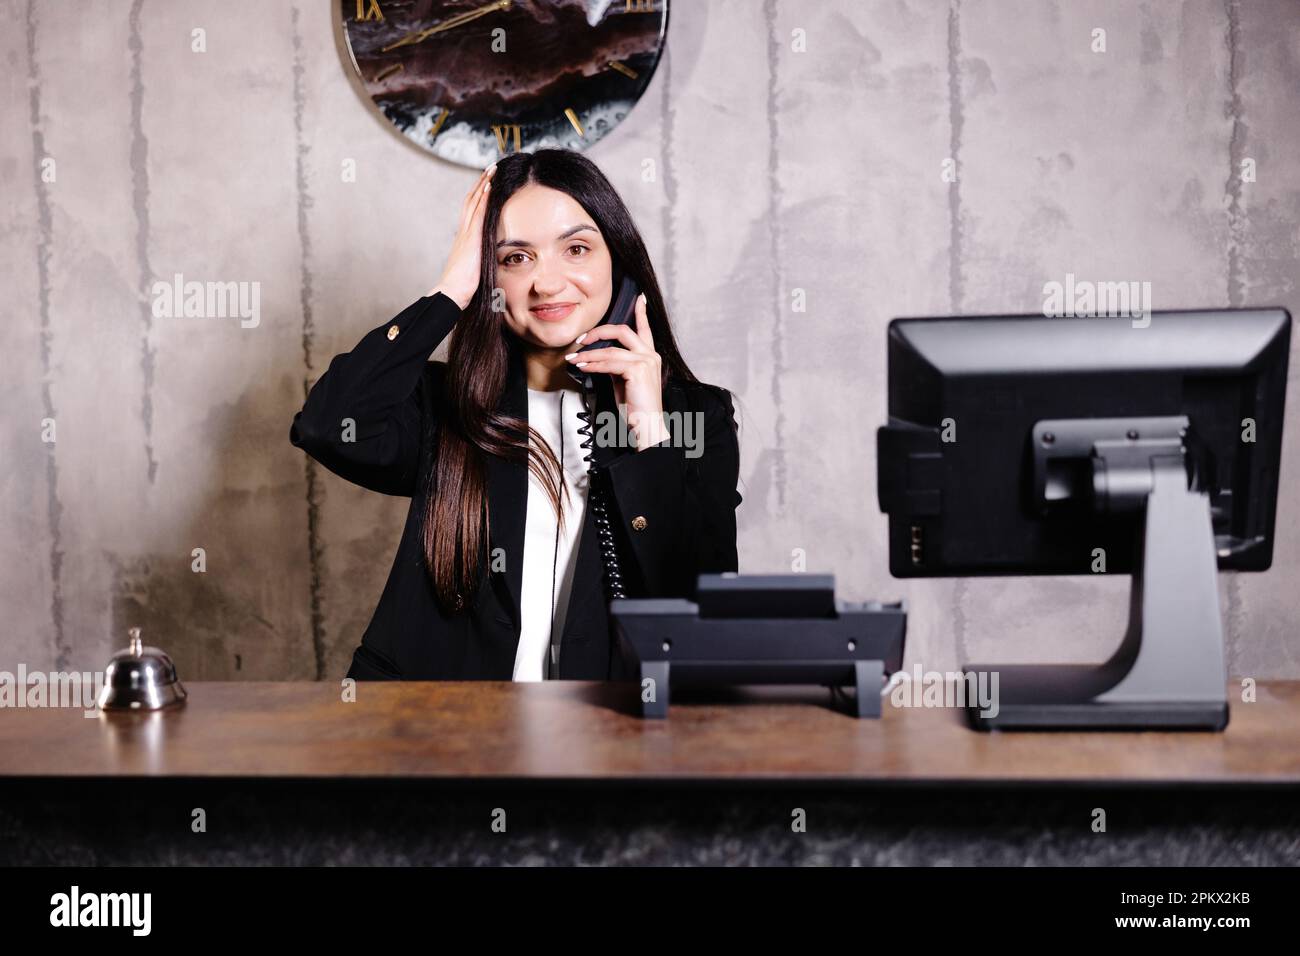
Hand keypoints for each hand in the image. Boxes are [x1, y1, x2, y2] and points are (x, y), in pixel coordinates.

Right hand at [429, 163, 495, 309]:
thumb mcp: (473, 272)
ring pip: (474, 202)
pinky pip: (478, 213)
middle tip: (491, 169)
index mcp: (463, 240)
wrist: (452, 293)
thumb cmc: (461, 289)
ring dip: (483, 184)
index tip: (487, 184)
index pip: (471, 212)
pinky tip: (490, 186)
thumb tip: (486, 267)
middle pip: (471, 201)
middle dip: (481, 183)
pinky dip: (483, 198)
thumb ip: (479, 264)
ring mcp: (466, 233)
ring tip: (493, 169)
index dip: (478, 197)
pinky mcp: (471, 238)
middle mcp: (463, 232)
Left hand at [565, 293, 669, 450]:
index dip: (641, 312)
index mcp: (650, 357)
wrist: (647, 427)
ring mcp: (646, 362)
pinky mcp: (638, 371)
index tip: (639, 298)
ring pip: (610, 349)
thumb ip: (616, 367)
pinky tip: (582, 367)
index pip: (645, 329)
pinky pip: (609, 363)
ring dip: (588, 354)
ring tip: (574, 359)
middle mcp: (651, 356)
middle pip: (622, 331)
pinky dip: (592, 364)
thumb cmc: (636, 409)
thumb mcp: (624, 383)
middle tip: (581, 339)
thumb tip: (598, 359)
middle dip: (598, 331)